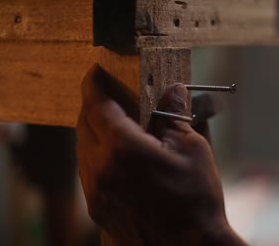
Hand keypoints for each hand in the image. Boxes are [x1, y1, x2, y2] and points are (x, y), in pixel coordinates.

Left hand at [76, 64, 245, 244]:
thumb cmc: (195, 200)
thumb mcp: (191, 150)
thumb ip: (174, 116)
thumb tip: (174, 90)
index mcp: (123, 148)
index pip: (97, 104)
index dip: (93, 83)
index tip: (94, 71)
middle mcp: (100, 168)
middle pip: (84, 123)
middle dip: (94, 105)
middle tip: (111, 95)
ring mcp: (95, 190)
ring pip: (83, 147)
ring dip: (94, 130)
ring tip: (116, 124)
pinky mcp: (97, 207)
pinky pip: (88, 169)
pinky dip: (96, 153)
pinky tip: (117, 155)